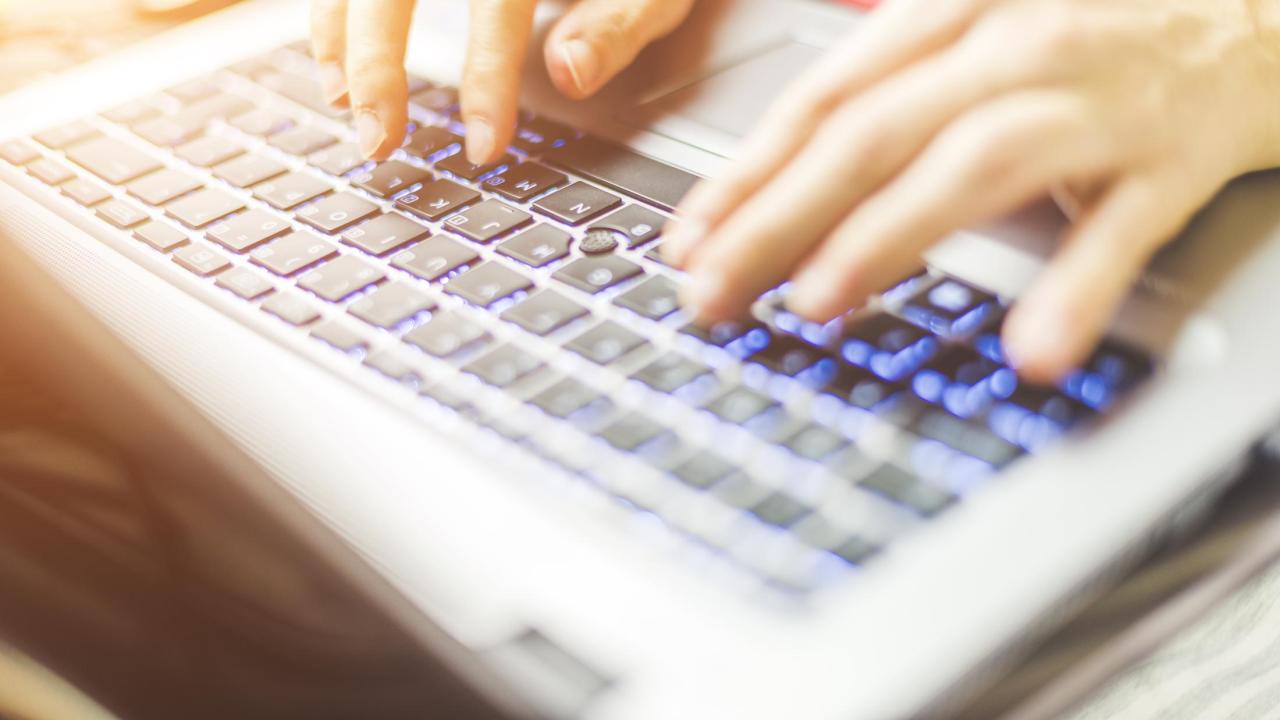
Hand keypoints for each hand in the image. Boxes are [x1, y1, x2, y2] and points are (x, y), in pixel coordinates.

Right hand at [311, 0, 695, 162]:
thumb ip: (616, 23)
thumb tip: (569, 74)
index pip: (498, 1)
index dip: (487, 77)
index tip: (483, 147)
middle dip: (380, 65)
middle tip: (380, 144)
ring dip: (339, 35)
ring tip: (345, 104)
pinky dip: (331, 10)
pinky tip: (333, 57)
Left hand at [664, 0, 1279, 381]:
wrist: (1258, 7)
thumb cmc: (1105, 27)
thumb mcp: (987, 29)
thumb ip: (898, 85)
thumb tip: (786, 166)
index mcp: (957, 15)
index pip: (825, 98)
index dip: (747, 174)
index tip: (687, 243)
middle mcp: (1015, 46)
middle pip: (872, 133)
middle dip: (778, 217)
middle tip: (711, 292)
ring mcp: (1094, 99)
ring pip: (972, 163)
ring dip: (888, 234)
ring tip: (818, 303)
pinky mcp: (1174, 156)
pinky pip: (1120, 228)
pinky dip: (1074, 288)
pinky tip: (1030, 349)